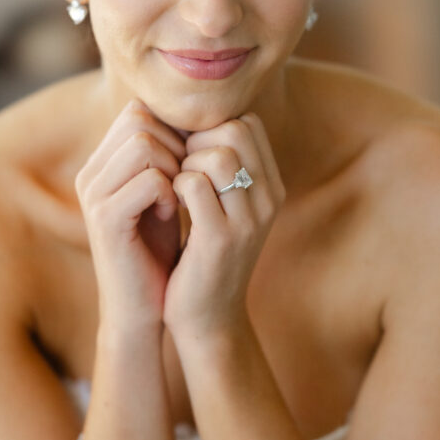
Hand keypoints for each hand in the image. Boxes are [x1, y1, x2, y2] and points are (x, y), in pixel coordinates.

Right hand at [74, 98, 186, 331]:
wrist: (141, 308)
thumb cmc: (158, 250)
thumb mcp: (163, 193)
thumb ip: (167, 155)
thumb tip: (198, 115)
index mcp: (102, 163)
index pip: (139, 110)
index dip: (174, 128)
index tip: (190, 162)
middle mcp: (91, 173)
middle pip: (140, 119)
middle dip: (177, 144)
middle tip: (187, 180)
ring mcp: (93, 195)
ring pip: (144, 144)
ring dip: (175, 167)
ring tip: (180, 198)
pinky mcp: (105, 219)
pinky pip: (149, 180)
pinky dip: (170, 193)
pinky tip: (172, 215)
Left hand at [162, 112, 286, 339]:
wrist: (207, 320)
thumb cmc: (205, 259)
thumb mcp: (224, 209)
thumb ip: (220, 168)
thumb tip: (190, 119)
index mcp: (271, 187)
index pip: (247, 122)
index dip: (210, 126)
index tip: (187, 151)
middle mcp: (268, 199)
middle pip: (235, 129)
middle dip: (196, 138)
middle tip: (178, 167)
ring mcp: (248, 219)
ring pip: (216, 155)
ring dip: (184, 163)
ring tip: (174, 187)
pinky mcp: (221, 239)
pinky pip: (192, 185)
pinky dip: (172, 185)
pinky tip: (168, 204)